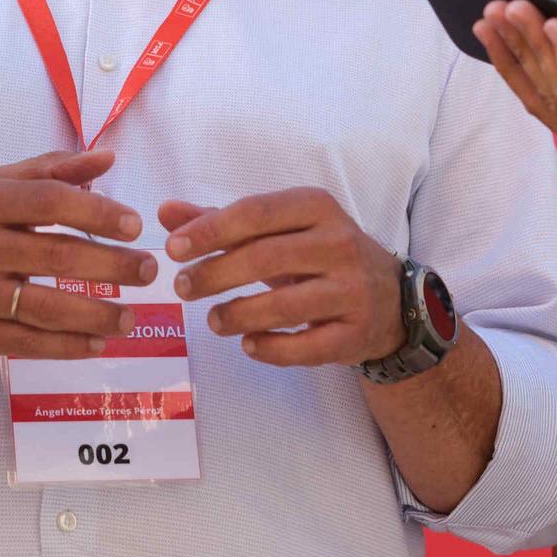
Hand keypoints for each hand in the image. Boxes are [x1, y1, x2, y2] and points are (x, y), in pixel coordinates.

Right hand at [0, 149, 155, 359]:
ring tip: (130, 317)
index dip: (96, 213)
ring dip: (96, 314)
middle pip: (56, 256)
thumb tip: (106, 158)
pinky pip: (28, 343)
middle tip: (148, 270)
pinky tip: (98, 343)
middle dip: (111, 265)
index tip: (134, 225)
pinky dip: (67, 346)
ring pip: (45, 307)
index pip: (49, 202)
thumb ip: (52, 170)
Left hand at [164, 190, 403, 366]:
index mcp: (317, 207)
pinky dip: (271, 349)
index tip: (173, 248)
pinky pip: (306, 347)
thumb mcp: (280, 229)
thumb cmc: (320, 255)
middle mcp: (339, 243)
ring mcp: (352, 290)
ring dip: (238, 315)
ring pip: (284, 306)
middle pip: (265, 258)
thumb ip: (223, 221)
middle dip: (215, 274)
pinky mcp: (356, 333)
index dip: (210, 230)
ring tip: (212, 321)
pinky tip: (247, 345)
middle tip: (182, 287)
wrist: (392, 299)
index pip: (256, 212)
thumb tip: (165, 212)